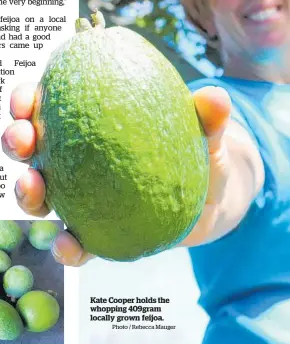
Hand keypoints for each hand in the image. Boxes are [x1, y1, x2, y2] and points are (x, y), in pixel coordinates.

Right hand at [1, 83, 231, 262]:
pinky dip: (68, 246)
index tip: (27, 98)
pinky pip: (79, 241)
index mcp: (100, 127)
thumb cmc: (203, 157)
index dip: (29, 100)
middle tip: (21, 138)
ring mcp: (90, 197)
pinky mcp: (103, 233)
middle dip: (18, 140)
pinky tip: (68, 245)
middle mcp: (86, 160)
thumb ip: (210, 119)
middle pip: (38, 148)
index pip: (55, 106)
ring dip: (27, 192)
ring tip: (33, 187)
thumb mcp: (208, 136)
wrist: (212, 199)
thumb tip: (216, 97)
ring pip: (46, 194)